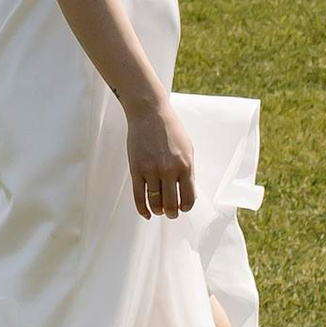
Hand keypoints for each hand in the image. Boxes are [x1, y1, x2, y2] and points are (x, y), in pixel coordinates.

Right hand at [124, 99, 196, 221]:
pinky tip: (146, 213)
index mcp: (185, 166)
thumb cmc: (170, 129)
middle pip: (171, 204)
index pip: (188, 198)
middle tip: (171, 213)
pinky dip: (142, 209)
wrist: (149, 113)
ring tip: (159, 210)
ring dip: (158, 211)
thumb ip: (189, 171)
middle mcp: (168, 170)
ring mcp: (151, 171)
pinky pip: (139, 197)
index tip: (182, 207)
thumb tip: (189, 193)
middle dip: (172, 213)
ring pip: (155, 203)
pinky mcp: (136, 169)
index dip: (186, 207)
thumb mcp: (188, 148)